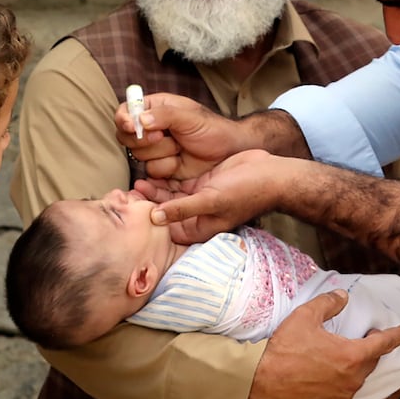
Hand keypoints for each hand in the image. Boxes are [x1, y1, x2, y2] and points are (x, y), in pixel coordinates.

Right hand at [116, 92, 245, 181]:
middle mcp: (150, 128)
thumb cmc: (212, 129)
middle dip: (145, 140)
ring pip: (138, 155)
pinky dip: (167, 167)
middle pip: (125, 136)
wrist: (227, 153)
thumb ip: (165, 116)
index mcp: (154, 108)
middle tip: (163, 136)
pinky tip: (181, 161)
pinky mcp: (161, 167)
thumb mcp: (190, 117)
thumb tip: (140, 120)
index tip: (132, 125)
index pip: (126, 111)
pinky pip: (151, 171)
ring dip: (162, 153)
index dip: (124, 119)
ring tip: (180, 147)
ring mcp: (154, 149)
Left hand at [135, 149, 287, 244]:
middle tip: (128, 192)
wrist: (271, 174)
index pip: (166, 229)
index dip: (148, 220)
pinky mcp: (200, 184)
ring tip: (136, 180)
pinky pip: (177, 183)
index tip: (130, 208)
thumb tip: (155, 218)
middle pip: (164, 212)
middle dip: (147, 203)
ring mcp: (197, 199)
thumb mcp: (212, 200)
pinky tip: (152, 169)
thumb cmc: (246, 192)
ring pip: (168, 196)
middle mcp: (196, 217)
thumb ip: (183, 209)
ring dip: (154, 189)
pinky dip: (165, 178)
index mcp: (198, 228)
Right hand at [247, 290, 399, 398]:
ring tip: (399, 389)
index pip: (384, 344)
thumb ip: (328, 303)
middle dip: (388, 359)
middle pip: (377, 368)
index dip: (399, 335)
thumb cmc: (283, 348)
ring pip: (374, 397)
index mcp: (351, 356)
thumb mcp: (305, 316)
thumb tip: (343, 296)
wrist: (261, 379)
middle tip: (393, 355)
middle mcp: (352, 380)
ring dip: (389, 392)